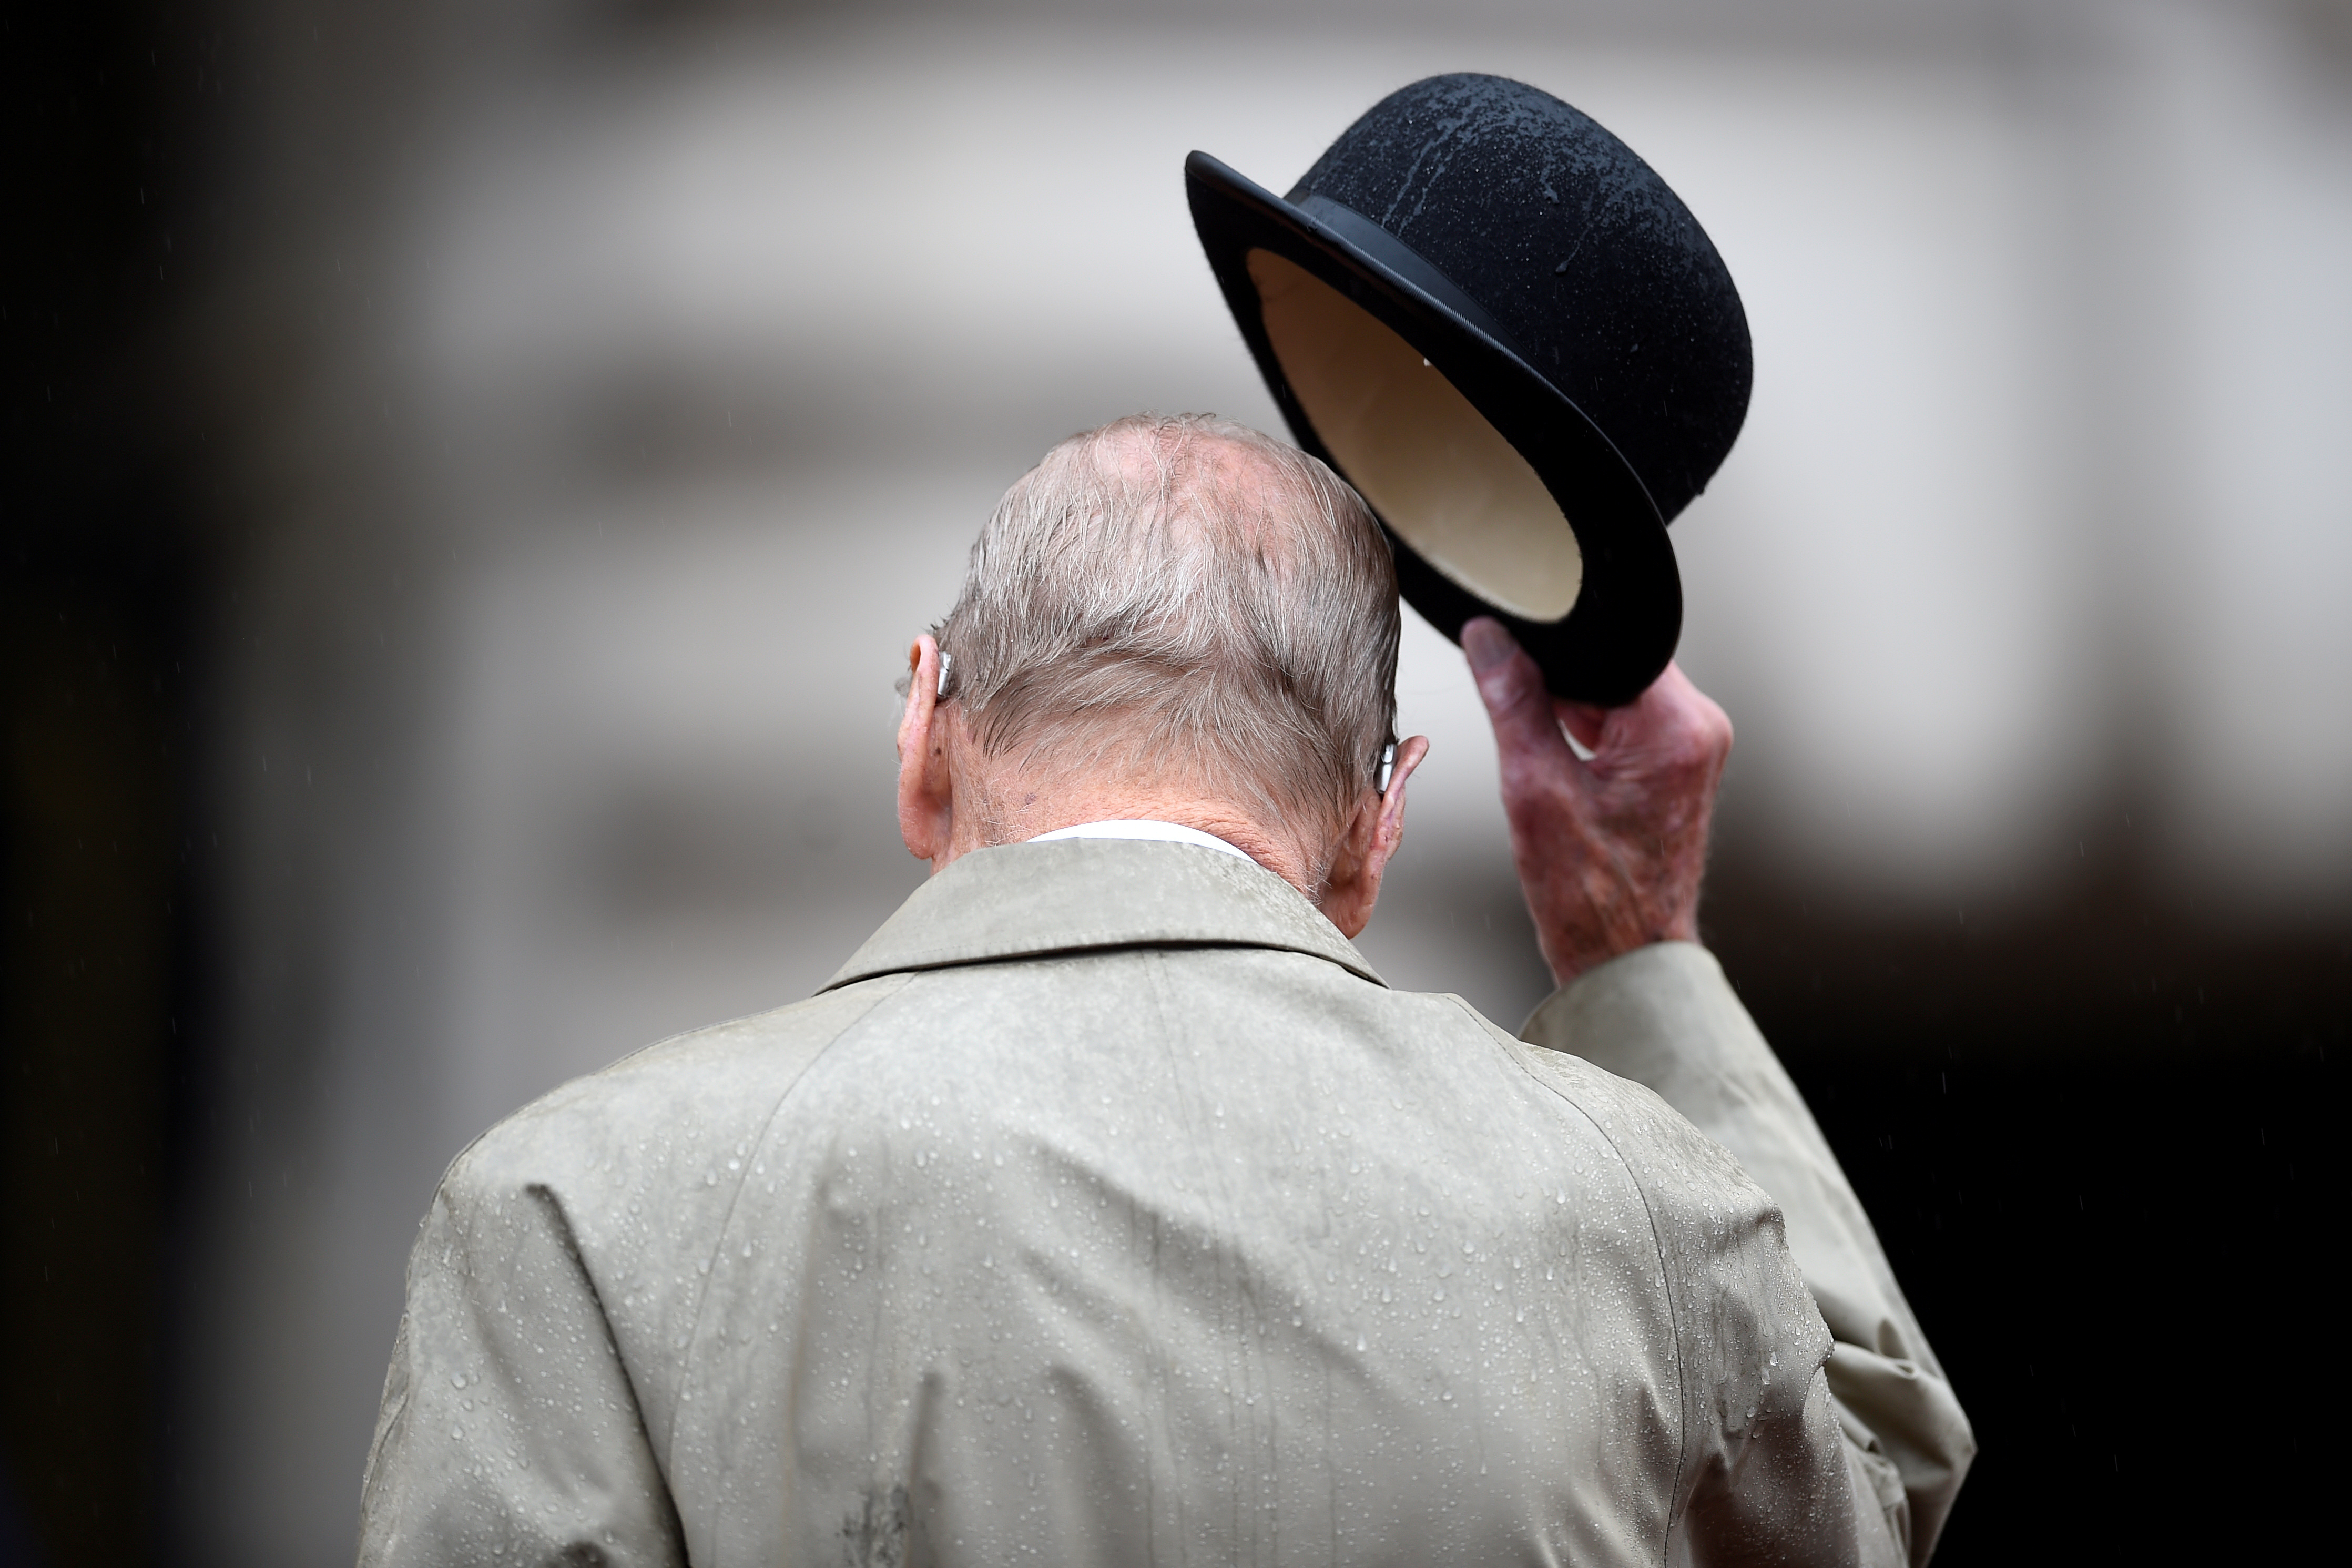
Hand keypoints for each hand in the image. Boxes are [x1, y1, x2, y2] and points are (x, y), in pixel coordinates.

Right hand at [1463, 618, 1731, 986]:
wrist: (1625, 960)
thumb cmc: (1593, 899)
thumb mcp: (1533, 789)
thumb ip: (1513, 702)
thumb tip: (1490, 640)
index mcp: (1677, 728)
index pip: (1610, 641)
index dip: (1555, 644)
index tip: (1516, 663)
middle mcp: (1697, 730)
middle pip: (1612, 664)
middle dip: (1561, 687)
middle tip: (1538, 745)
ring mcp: (1691, 748)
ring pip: (1613, 692)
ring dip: (1572, 717)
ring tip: (1559, 777)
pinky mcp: (1675, 764)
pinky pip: (1623, 722)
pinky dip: (1587, 737)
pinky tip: (1569, 781)